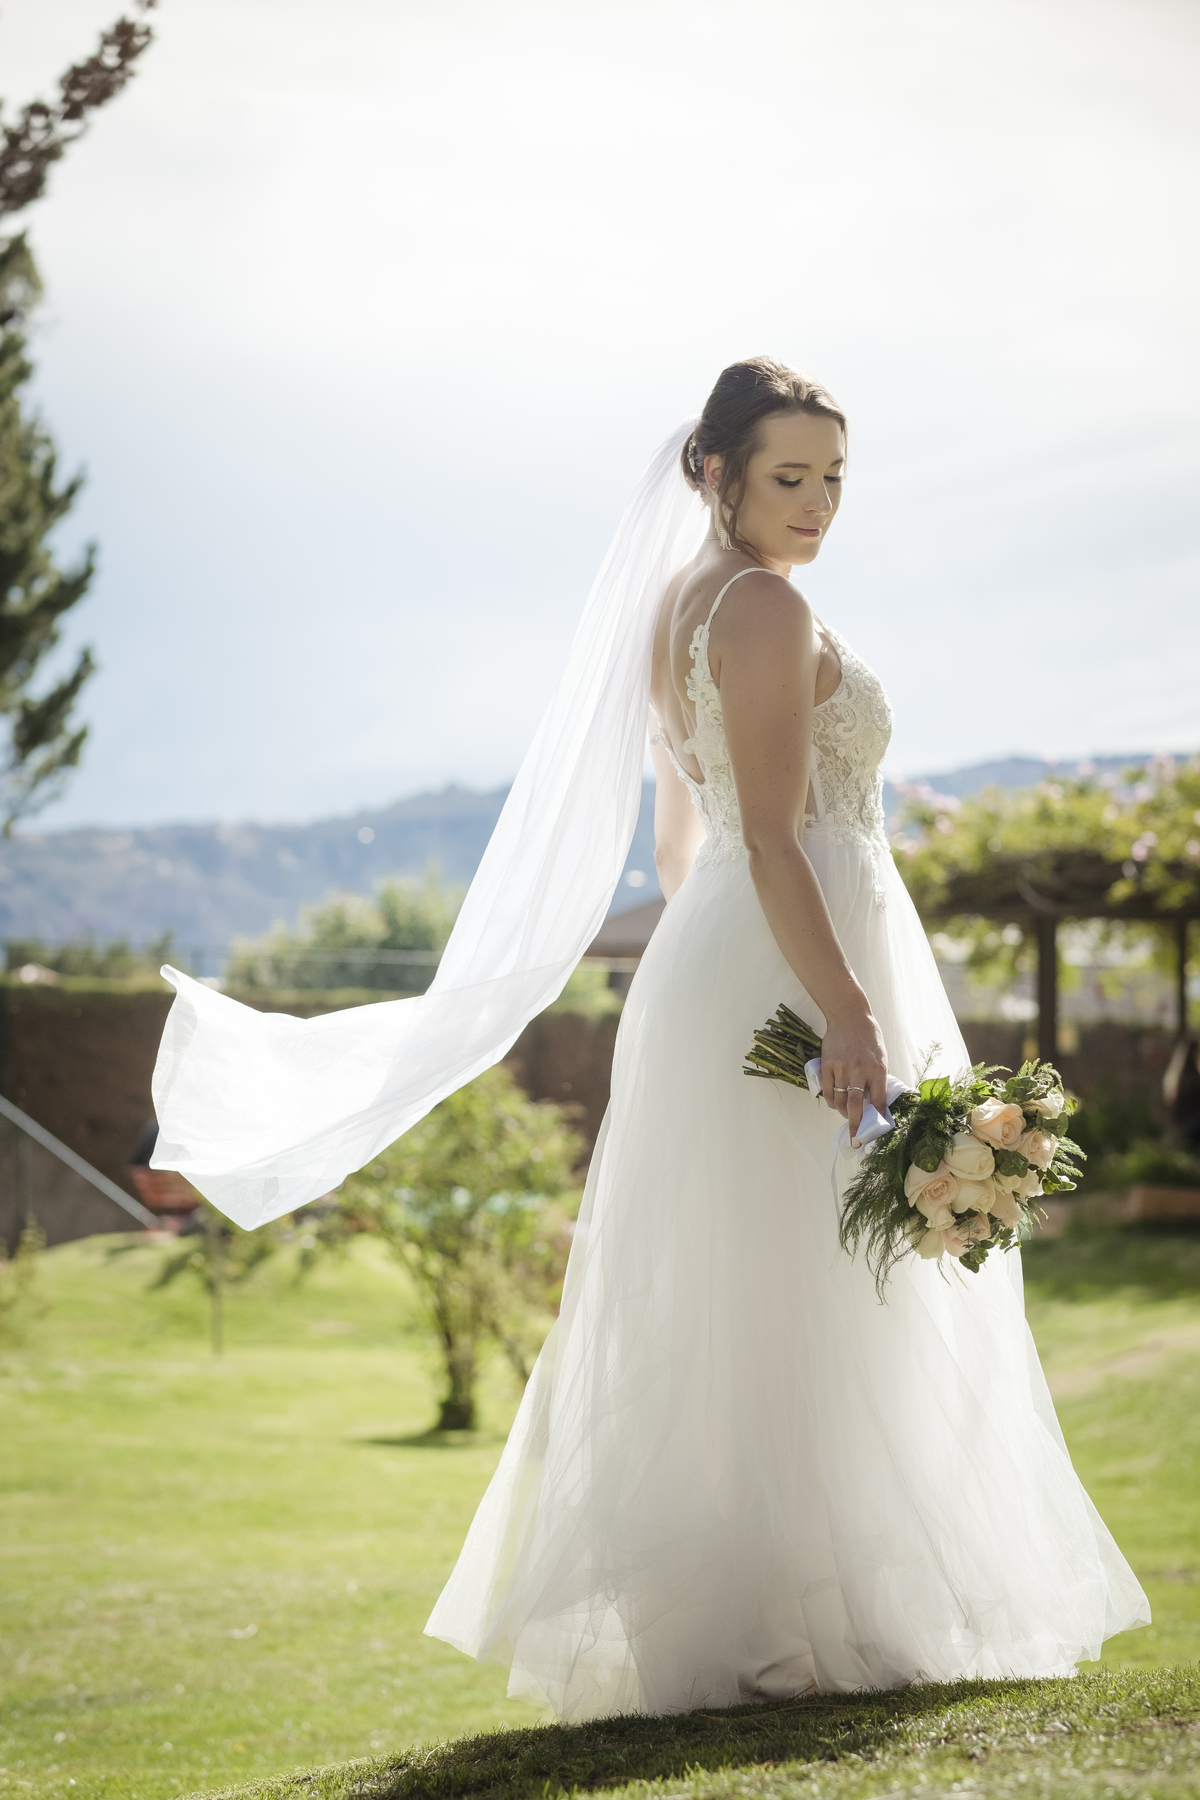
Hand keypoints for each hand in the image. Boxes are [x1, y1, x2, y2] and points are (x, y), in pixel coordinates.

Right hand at [820, 1009, 887, 1141]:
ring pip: (839, 1101)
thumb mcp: (881, 1058)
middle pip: (856, 1106)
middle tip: (856, 1139)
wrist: (849, 1017)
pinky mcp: (827, 1065)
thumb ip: (878, 1079)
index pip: (879, 1101)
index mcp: (878, 1069)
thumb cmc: (869, 1038)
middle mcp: (860, 1070)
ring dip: (842, 1113)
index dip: (878, 1118)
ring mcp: (841, 1067)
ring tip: (846, 1116)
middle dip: (857, 1126)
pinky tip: (834, 1104)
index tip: (877, 1130)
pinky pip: (827, 1090)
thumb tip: (876, 1103)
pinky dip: (830, 1101)